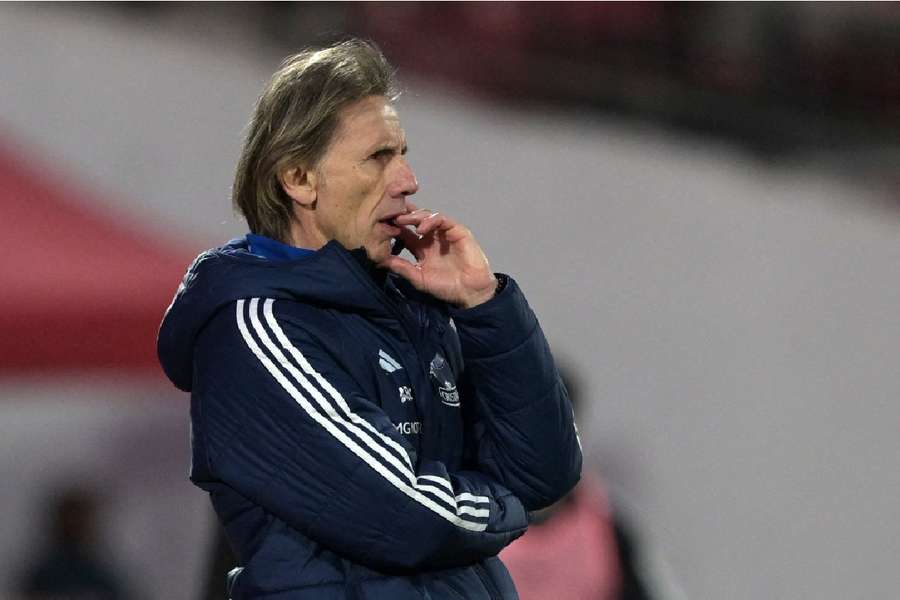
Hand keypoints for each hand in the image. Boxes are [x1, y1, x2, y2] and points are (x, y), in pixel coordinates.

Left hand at [377, 202, 496, 308]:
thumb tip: (382, 260)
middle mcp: (432, 238)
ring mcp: (444, 233)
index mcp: (421, 249)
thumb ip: (403, 268)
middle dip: (402, 216)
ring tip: (402, 220)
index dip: (394, 228)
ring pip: (427, 216)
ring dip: (414, 216)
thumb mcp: (419, 278)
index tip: (380, 226)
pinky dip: (431, 220)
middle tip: (389, 215)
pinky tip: (421, 229)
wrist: (469, 291)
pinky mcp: (457, 231)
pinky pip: (443, 220)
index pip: (405, 233)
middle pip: (415, 221)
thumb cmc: (446, 287)